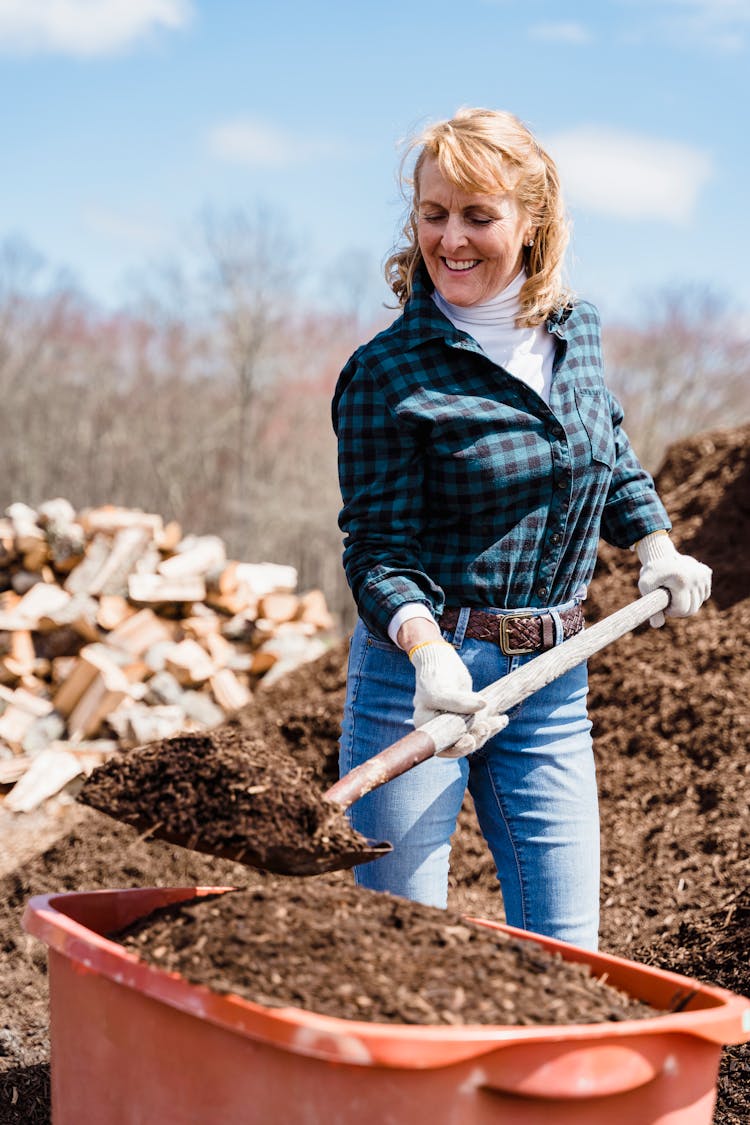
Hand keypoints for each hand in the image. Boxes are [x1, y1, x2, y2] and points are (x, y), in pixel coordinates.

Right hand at [409, 640, 506, 755]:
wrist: (441, 659)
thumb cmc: (434, 675)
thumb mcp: (440, 690)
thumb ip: (458, 701)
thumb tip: (483, 706)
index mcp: (427, 726)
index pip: (442, 747)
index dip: (457, 749)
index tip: (470, 741)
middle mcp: (440, 728)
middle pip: (460, 743)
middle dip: (476, 738)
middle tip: (486, 727)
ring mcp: (454, 722)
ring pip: (473, 734)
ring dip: (487, 730)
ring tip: (499, 721)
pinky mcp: (467, 715)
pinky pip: (480, 724)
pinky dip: (492, 722)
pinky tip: (502, 718)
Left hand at [636, 533, 711, 626]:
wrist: (661, 554)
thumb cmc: (652, 572)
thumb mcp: (645, 587)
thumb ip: (651, 607)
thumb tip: (656, 625)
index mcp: (681, 580)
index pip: (682, 609)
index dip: (671, 611)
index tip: (664, 605)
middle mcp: (695, 577)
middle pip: (693, 608)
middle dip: (680, 610)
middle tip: (669, 601)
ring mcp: (702, 574)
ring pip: (699, 602)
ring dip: (687, 602)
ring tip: (675, 592)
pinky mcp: (706, 573)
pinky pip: (704, 594)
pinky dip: (695, 595)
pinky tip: (684, 587)